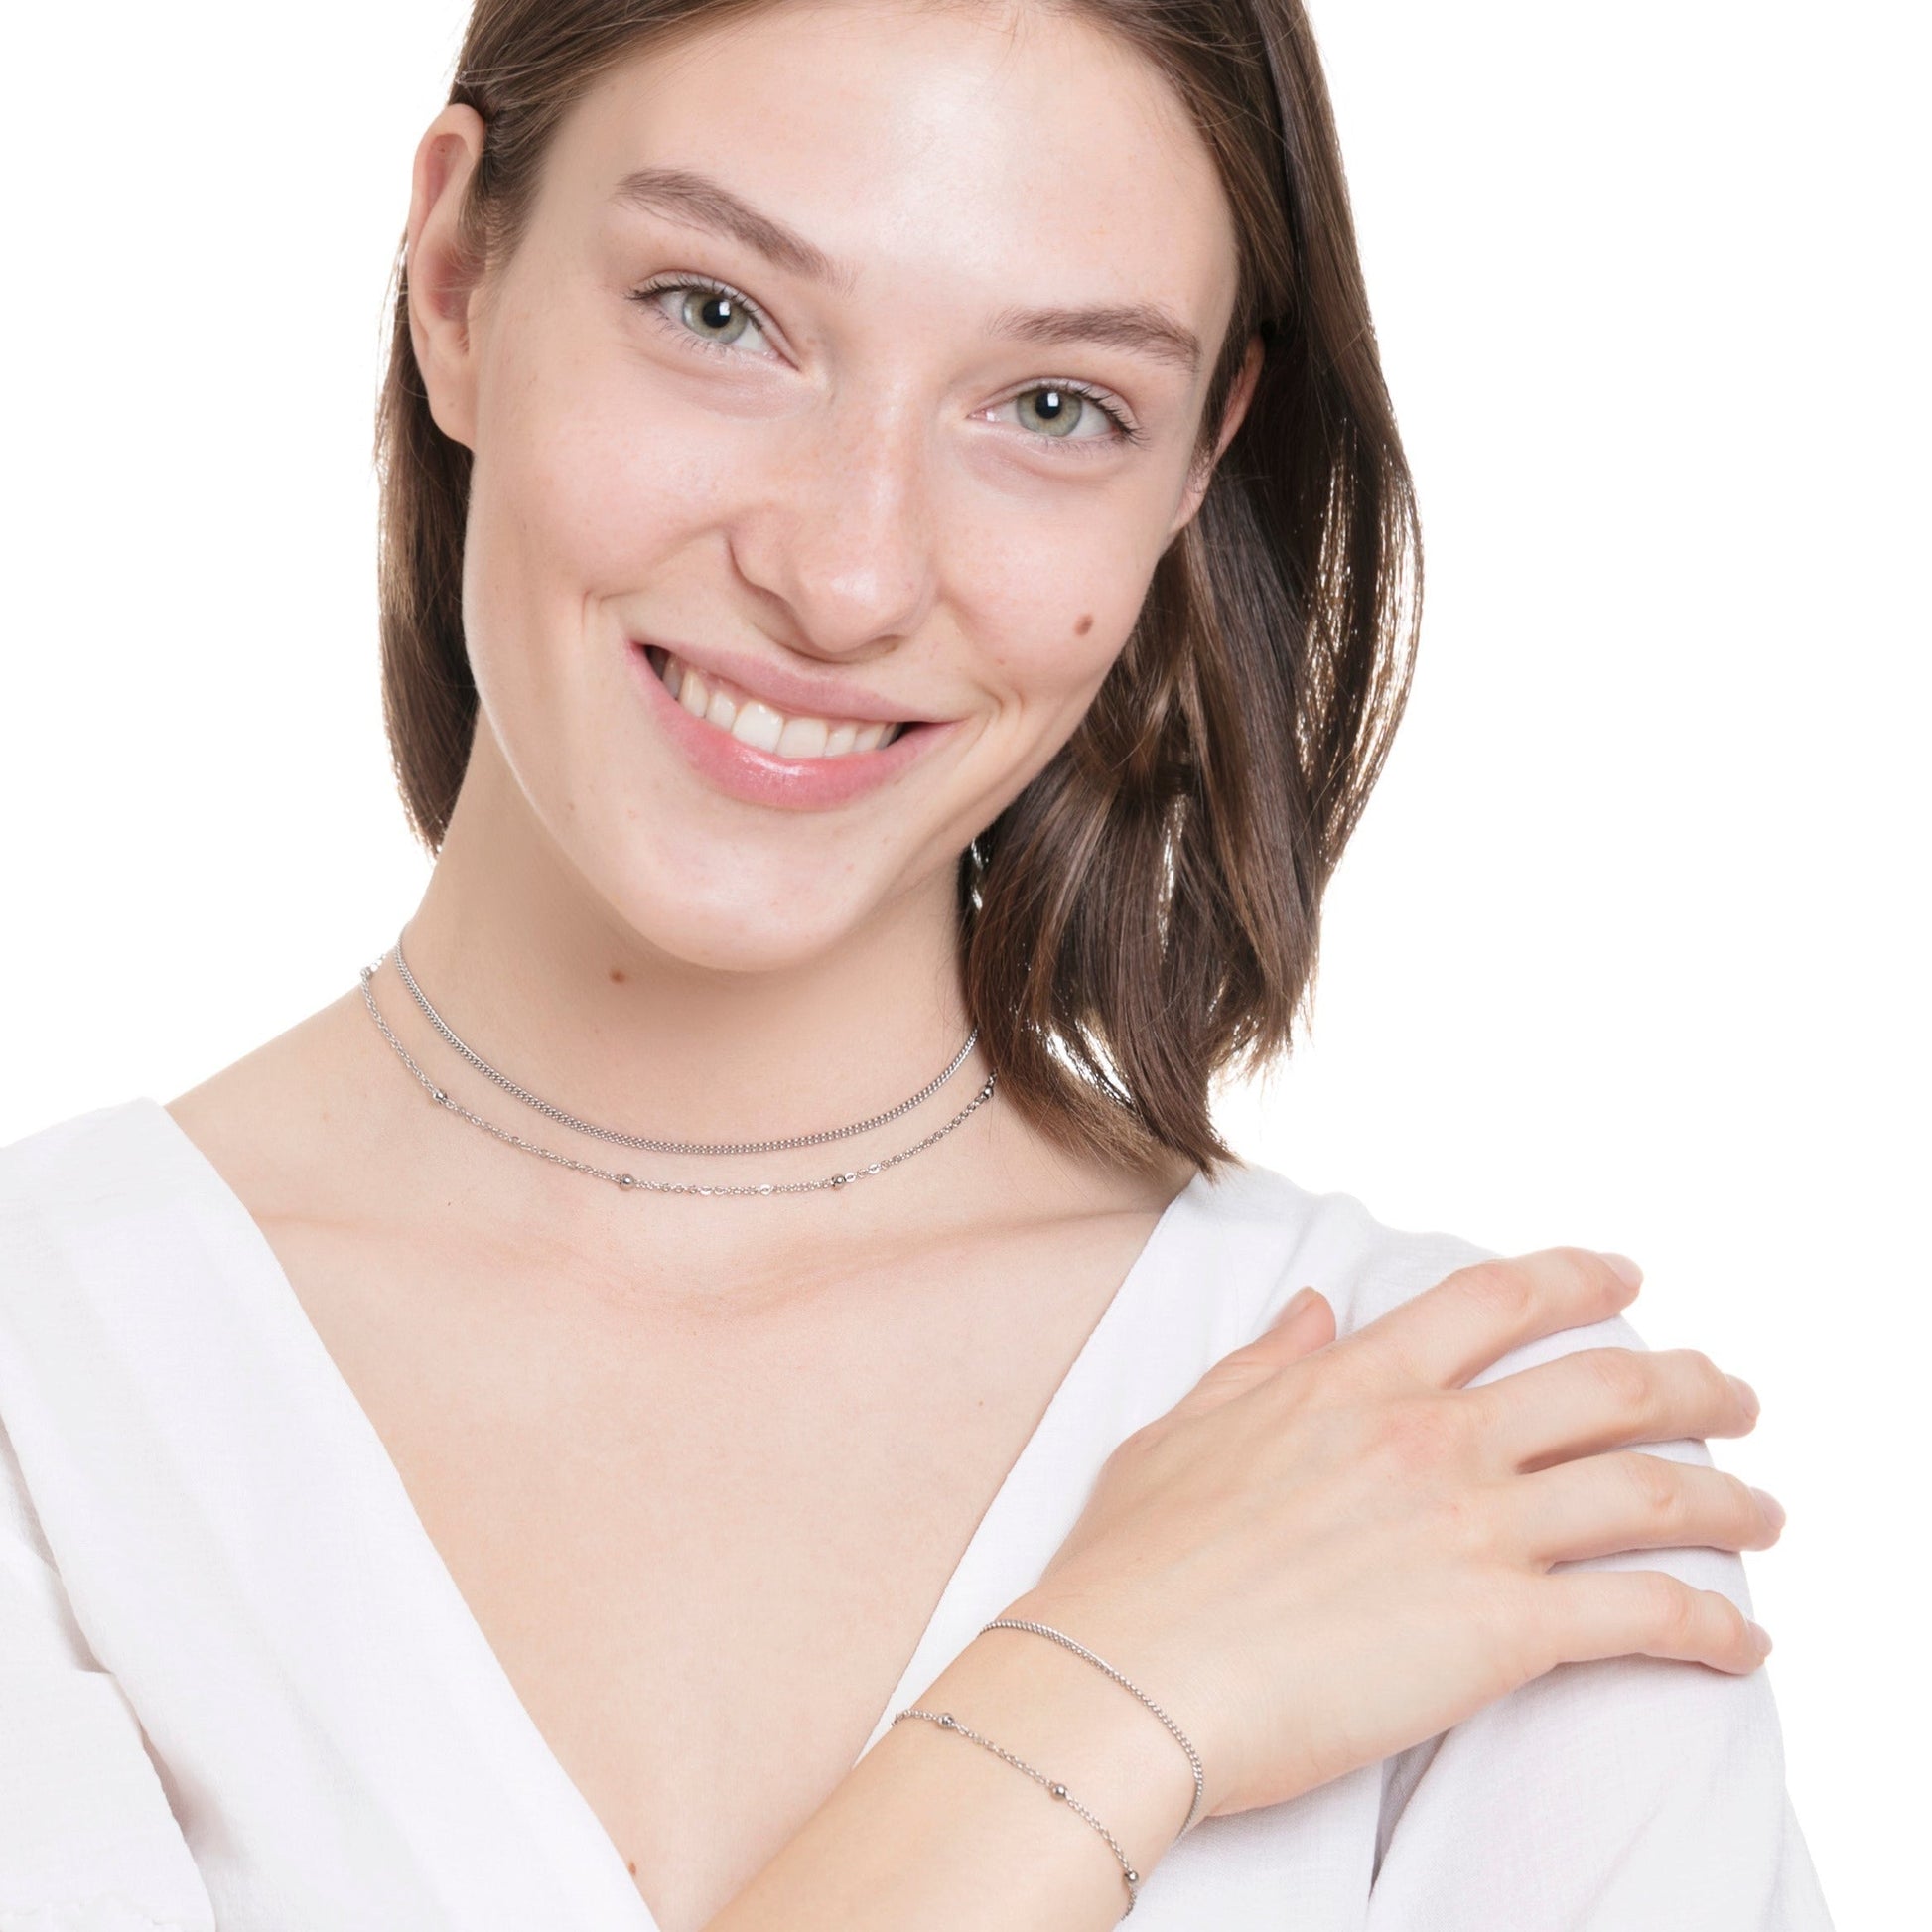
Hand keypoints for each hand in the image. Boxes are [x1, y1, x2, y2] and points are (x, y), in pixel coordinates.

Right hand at [1001, 1249, 1776, 1820]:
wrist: (1123, 1676)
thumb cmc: (1132, 1564)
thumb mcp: (1182, 1430)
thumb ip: (1260, 1365)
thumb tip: (1315, 1309)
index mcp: (1354, 1385)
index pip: (1492, 1299)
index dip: (1573, 1278)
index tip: (1620, 1275)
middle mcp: (1428, 1437)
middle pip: (1604, 1384)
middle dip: (1691, 1383)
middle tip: (1732, 1394)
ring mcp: (1470, 1528)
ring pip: (1648, 1490)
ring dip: (1729, 1501)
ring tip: (1765, 1512)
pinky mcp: (1500, 1631)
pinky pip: (1643, 1614)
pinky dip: (1711, 1628)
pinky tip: (1741, 1643)